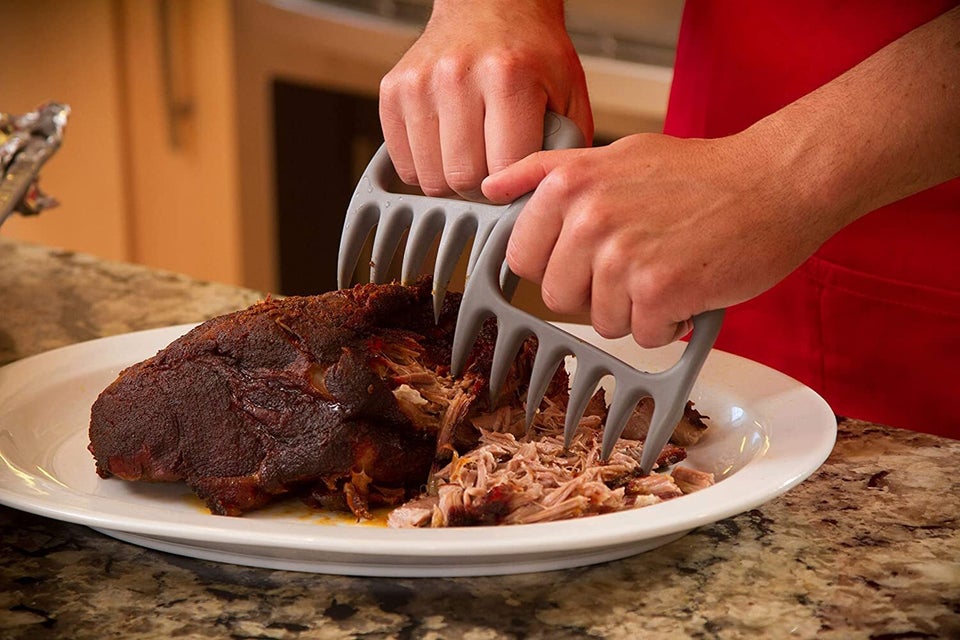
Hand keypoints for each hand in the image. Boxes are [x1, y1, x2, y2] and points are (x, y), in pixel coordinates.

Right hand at [379, 0, 592, 199]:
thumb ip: (564, 147)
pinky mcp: (392, 92)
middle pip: (463, 178)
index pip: (504, 169)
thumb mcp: (569, 93)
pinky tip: (446, 148)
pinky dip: (426, 169)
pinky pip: (405, 165)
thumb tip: (543, 198)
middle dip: (482, 188)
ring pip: (430, 179)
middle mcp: (458, 76)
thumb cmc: (532, 52)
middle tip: (494, 170)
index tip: (518, 180)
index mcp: (508, 77)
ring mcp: (419, 84)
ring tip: (471, 158)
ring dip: (452, 182)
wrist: (490, 4)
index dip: (514, 187)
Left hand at [481, 132, 839, 346]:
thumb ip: (548, 172)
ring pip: (601, 321)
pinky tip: (691, 285)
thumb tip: (491, 189)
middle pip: (558, 297)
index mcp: (567, 185)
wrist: (776, 181)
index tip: (589, 255)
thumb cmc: (701, 173)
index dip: (557, 264)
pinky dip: (670, 323)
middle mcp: (587, 219)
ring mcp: (621, 256)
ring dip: (637, 309)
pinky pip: (644, 336)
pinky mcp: (658, 291)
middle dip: (596, 291)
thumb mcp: (615, 155)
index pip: (522, 259)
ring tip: (670, 266)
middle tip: (639, 259)